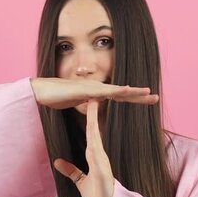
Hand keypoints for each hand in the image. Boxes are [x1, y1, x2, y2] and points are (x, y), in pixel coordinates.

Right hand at [30, 77, 158, 109]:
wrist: (41, 91)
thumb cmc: (55, 96)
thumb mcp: (76, 104)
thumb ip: (86, 105)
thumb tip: (93, 108)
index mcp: (96, 93)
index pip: (118, 97)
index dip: (133, 98)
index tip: (147, 100)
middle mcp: (97, 88)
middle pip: (123, 93)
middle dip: (140, 95)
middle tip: (156, 97)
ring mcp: (93, 87)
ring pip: (117, 90)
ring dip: (133, 91)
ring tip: (148, 92)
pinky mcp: (86, 90)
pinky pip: (105, 91)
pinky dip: (117, 90)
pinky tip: (128, 90)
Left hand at [53, 99, 113, 196]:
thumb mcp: (80, 182)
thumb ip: (71, 171)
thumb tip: (57, 162)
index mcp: (94, 156)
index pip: (90, 131)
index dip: (89, 116)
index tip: (86, 101)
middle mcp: (98, 153)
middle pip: (94, 127)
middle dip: (93, 110)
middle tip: (91, 92)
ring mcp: (101, 158)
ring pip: (96, 132)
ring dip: (94, 116)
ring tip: (93, 99)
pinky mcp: (102, 164)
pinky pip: (97, 145)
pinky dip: (95, 133)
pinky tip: (93, 123)